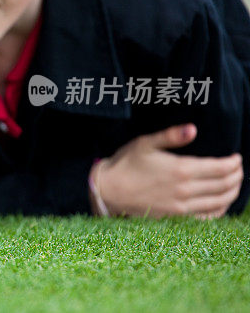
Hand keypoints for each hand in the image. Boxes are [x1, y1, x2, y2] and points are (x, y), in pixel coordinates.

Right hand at [93, 123, 242, 218]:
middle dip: (237, 176)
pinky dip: (219, 210)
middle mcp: (185, 190)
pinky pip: (206, 217)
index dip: (233, 163)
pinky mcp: (176, 217)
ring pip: (219, 202)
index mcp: (181, 170)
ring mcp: (182, 207)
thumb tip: (193, 129)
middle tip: (239, 169)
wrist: (109, 190)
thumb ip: (171, 136)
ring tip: (235, 184)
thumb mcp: (146, 143)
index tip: (237, 158)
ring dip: (232, 192)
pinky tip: (220, 203)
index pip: (220, 168)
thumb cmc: (126, 163)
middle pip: (224, 185)